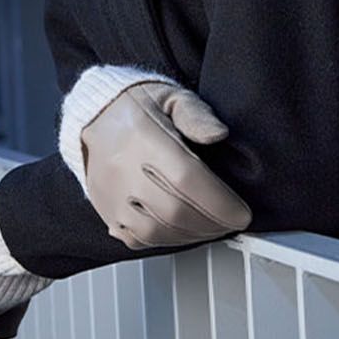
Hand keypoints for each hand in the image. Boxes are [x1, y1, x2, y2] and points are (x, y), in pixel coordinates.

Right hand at [81, 81, 251, 248]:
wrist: (97, 117)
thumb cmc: (138, 107)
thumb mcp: (173, 97)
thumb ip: (197, 115)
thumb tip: (219, 134)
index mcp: (143, 137)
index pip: (186, 178)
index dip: (219, 202)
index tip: (241, 213)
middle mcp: (123, 168)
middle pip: (174, 210)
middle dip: (212, 223)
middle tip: (230, 221)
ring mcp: (111, 193)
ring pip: (155, 231)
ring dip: (191, 235)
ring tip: (211, 227)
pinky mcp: (105, 209)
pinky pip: (135, 238)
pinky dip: (165, 241)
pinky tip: (182, 230)